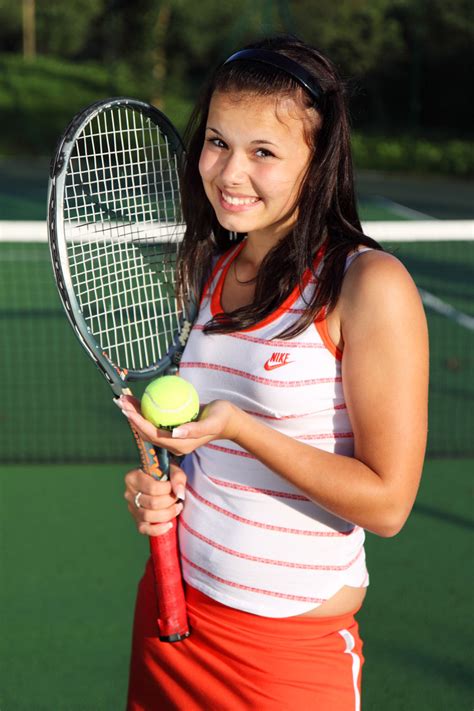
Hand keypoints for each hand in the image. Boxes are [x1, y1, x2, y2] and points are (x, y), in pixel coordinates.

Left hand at [115, 395, 239, 455]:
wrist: (228, 420)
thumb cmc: (221, 419)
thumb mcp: (211, 423)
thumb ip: (194, 430)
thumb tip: (176, 432)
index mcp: (179, 445)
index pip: (153, 434)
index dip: (138, 423)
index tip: (128, 410)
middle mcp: (173, 442)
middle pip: (146, 431)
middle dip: (131, 417)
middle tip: (120, 401)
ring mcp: (172, 435)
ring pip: (148, 425)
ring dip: (135, 412)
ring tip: (124, 398)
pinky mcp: (173, 428)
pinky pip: (155, 418)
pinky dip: (145, 409)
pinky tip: (139, 397)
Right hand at [124, 461, 186, 536]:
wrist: (161, 481)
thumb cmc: (165, 475)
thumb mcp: (173, 470)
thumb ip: (177, 478)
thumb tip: (179, 493)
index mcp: (133, 477)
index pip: (152, 488)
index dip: (168, 490)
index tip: (175, 487)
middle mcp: (129, 493)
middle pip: (152, 503)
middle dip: (169, 502)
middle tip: (178, 499)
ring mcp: (132, 507)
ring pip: (148, 516)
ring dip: (167, 514)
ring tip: (177, 508)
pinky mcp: (136, 519)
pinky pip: (144, 529)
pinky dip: (158, 529)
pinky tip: (169, 524)